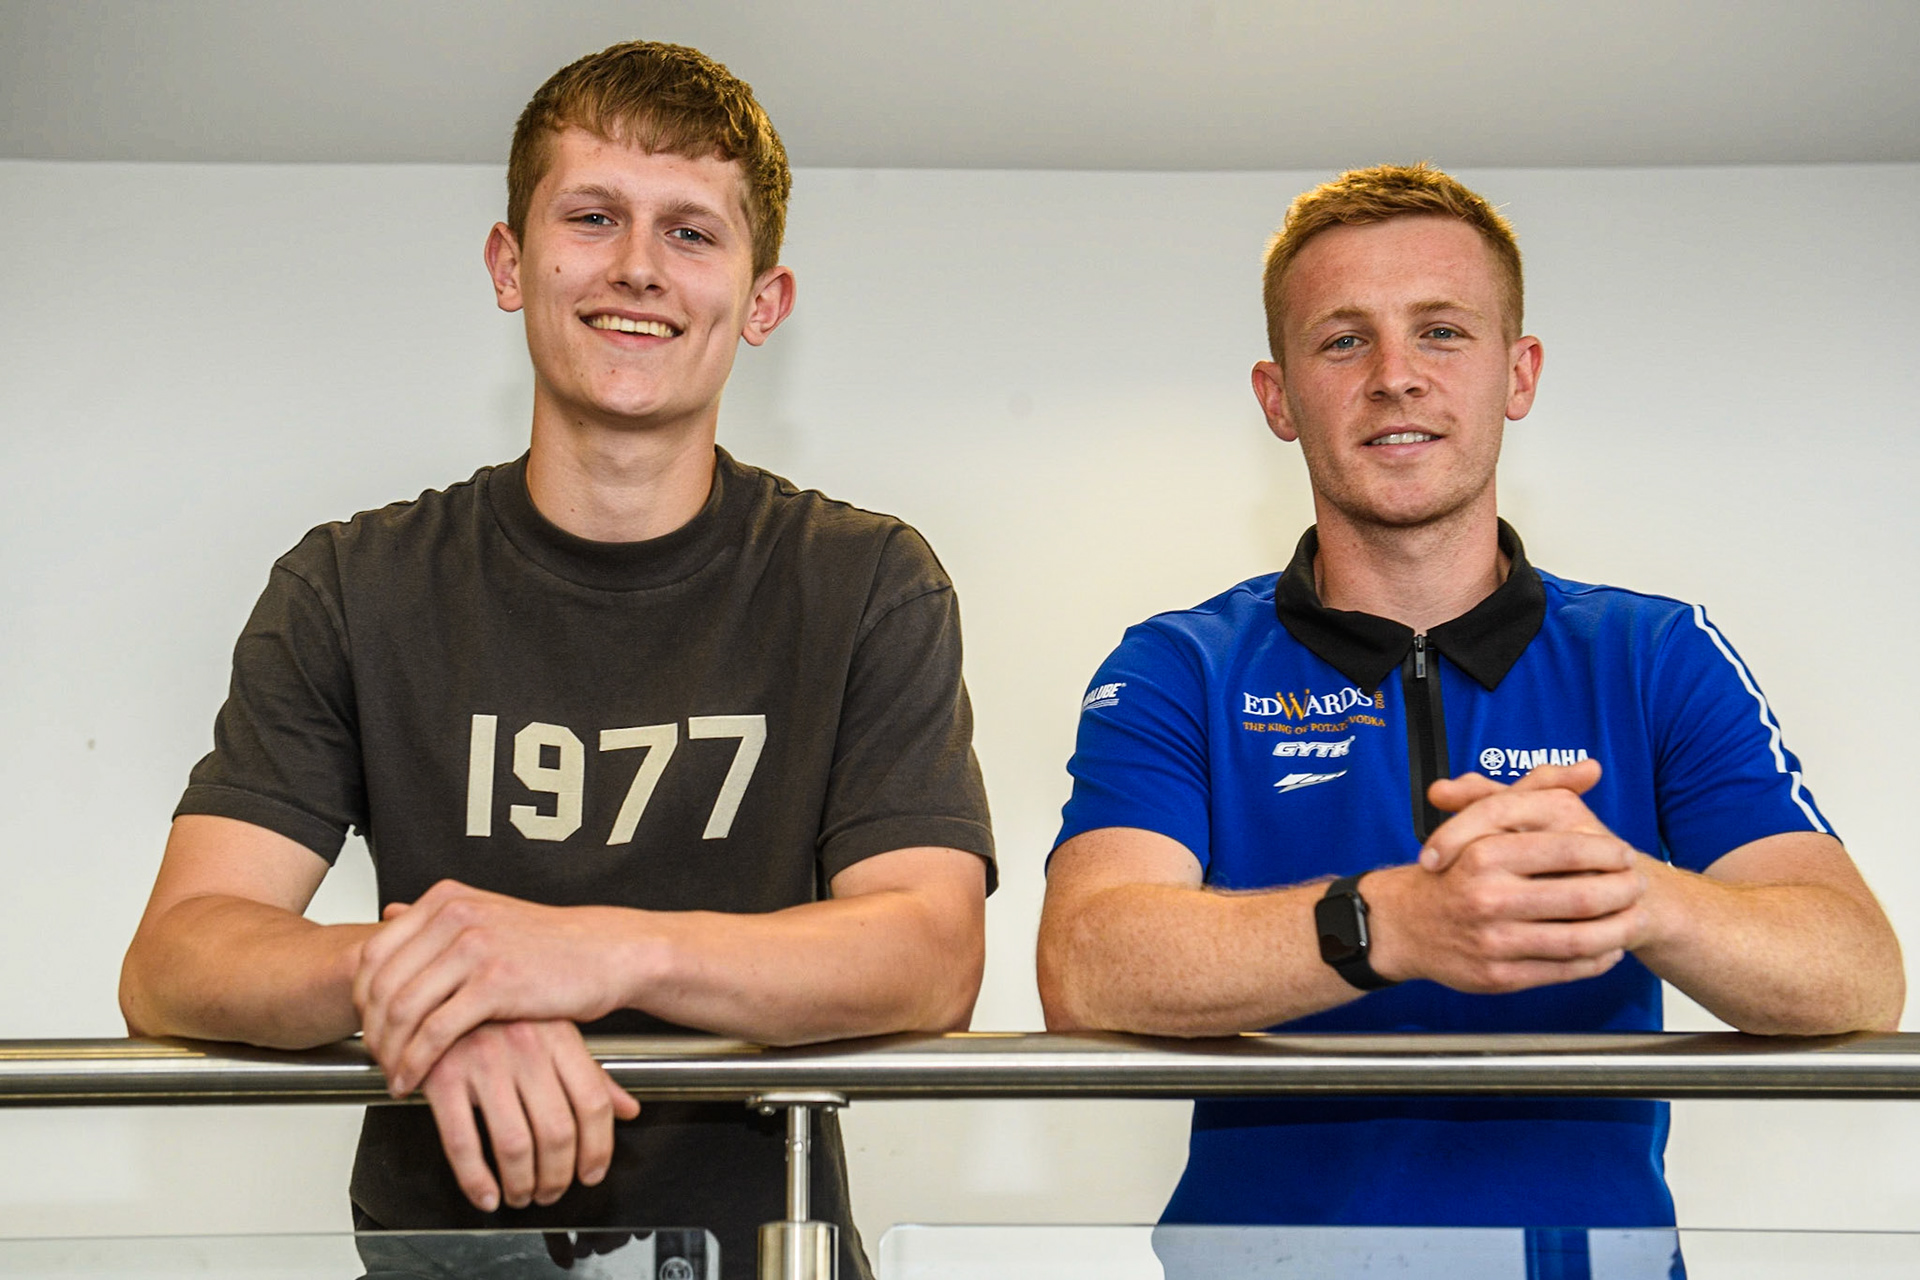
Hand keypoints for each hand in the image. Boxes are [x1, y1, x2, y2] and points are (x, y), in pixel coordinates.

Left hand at [355, 880, 633, 1095]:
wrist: (607, 952)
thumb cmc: (553, 943)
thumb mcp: (489, 916)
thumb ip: (439, 919)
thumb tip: (392, 914)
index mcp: (447, 899)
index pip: (374, 952)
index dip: (360, 997)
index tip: (366, 1026)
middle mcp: (455, 916)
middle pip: (381, 982)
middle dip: (371, 1029)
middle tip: (374, 1058)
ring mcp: (475, 947)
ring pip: (403, 1008)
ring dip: (389, 1051)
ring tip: (392, 1074)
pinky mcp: (495, 983)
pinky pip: (435, 1031)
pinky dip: (415, 1062)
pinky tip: (413, 1079)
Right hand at [418, 1019, 639, 1212]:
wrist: (437, 982)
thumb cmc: (501, 1012)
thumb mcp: (554, 1031)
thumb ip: (592, 1074)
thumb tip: (628, 1109)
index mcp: (559, 1036)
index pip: (594, 1103)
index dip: (598, 1149)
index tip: (591, 1174)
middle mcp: (526, 1047)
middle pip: (557, 1131)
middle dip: (558, 1176)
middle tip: (552, 1193)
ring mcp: (484, 1060)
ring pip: (514, 1144)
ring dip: (521, 1184)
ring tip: (521, 1195)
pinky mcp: (442, 1076)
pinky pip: (463, 1142)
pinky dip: (476, 1180)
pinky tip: (485, 1194)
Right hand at [1365, 759, 1649, 992]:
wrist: (1402, 925)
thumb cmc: (1450, 870)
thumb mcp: (1483, 820)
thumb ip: (1537, 789)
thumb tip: (1590, 769)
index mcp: (1483, 853)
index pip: (1567, 851)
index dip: (1606, 853)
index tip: (1623, 853)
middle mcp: (1487, 898)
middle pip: (1581, 898)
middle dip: (1622, 892)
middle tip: (1637, 885)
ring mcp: (1493, 941)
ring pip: (1579, 940)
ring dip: (1618, 930)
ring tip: (1633, 918)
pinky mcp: (1499, 977)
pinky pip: (1564, 970)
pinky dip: (1595, 959)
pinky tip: (1606, 947)